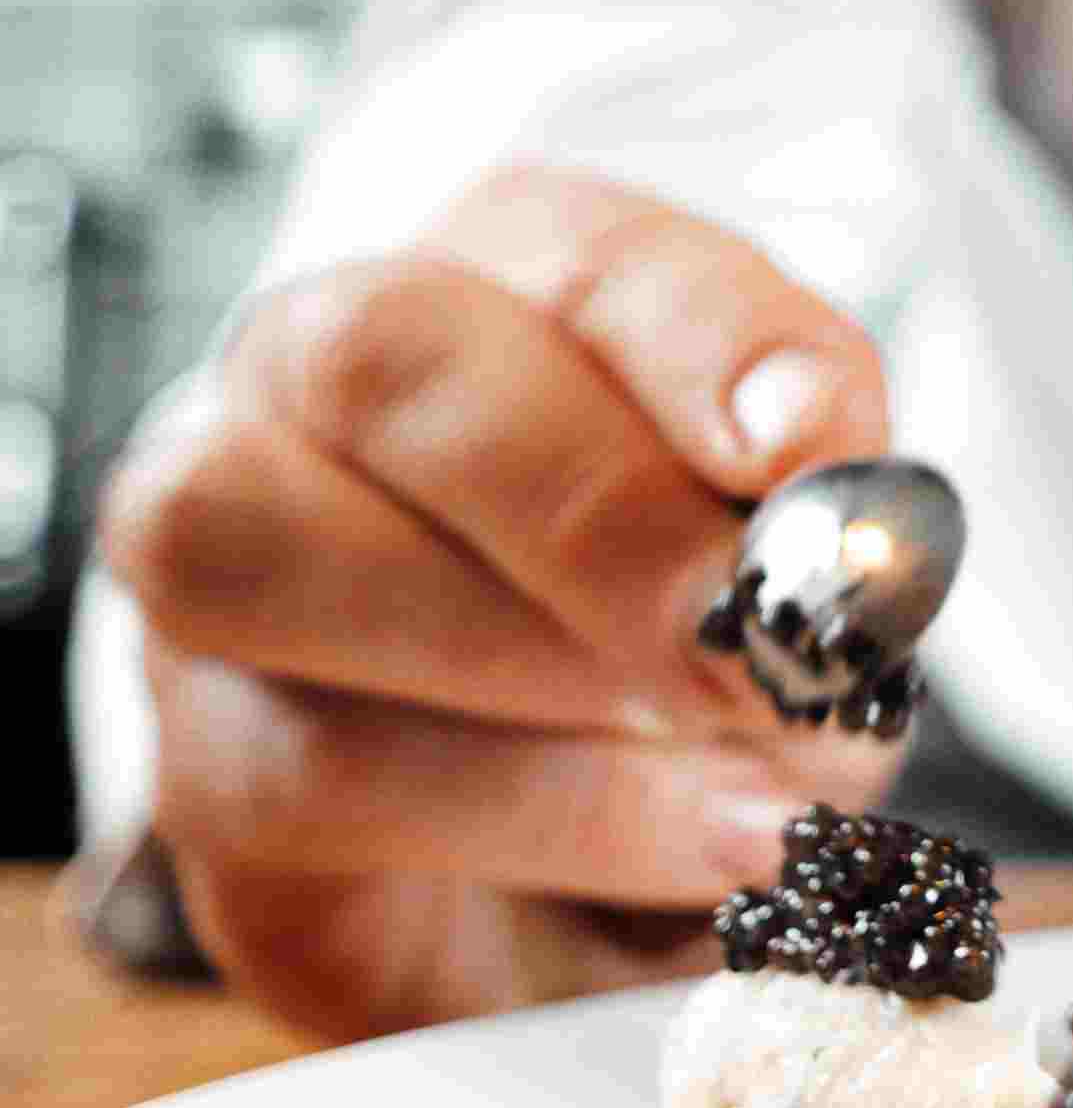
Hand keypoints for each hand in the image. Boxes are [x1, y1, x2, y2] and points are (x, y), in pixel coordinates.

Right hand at [99, 163, 898, 1039]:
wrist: (625, 862)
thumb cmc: (714, 643)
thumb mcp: (807, 558)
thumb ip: (819, 515)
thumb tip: (840, 521)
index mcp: (492, 279)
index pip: (577, 246)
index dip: (705, 336)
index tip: (814, 444)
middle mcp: (303, 383)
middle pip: (376, 357)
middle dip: (595, 508)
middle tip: (764, 646)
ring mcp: (208, 572)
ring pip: (264, 557)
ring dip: (540, 670)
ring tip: (752, 767)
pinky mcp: (197, 779)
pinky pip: (307, 775)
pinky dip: (549, 814)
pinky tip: (715, 844)